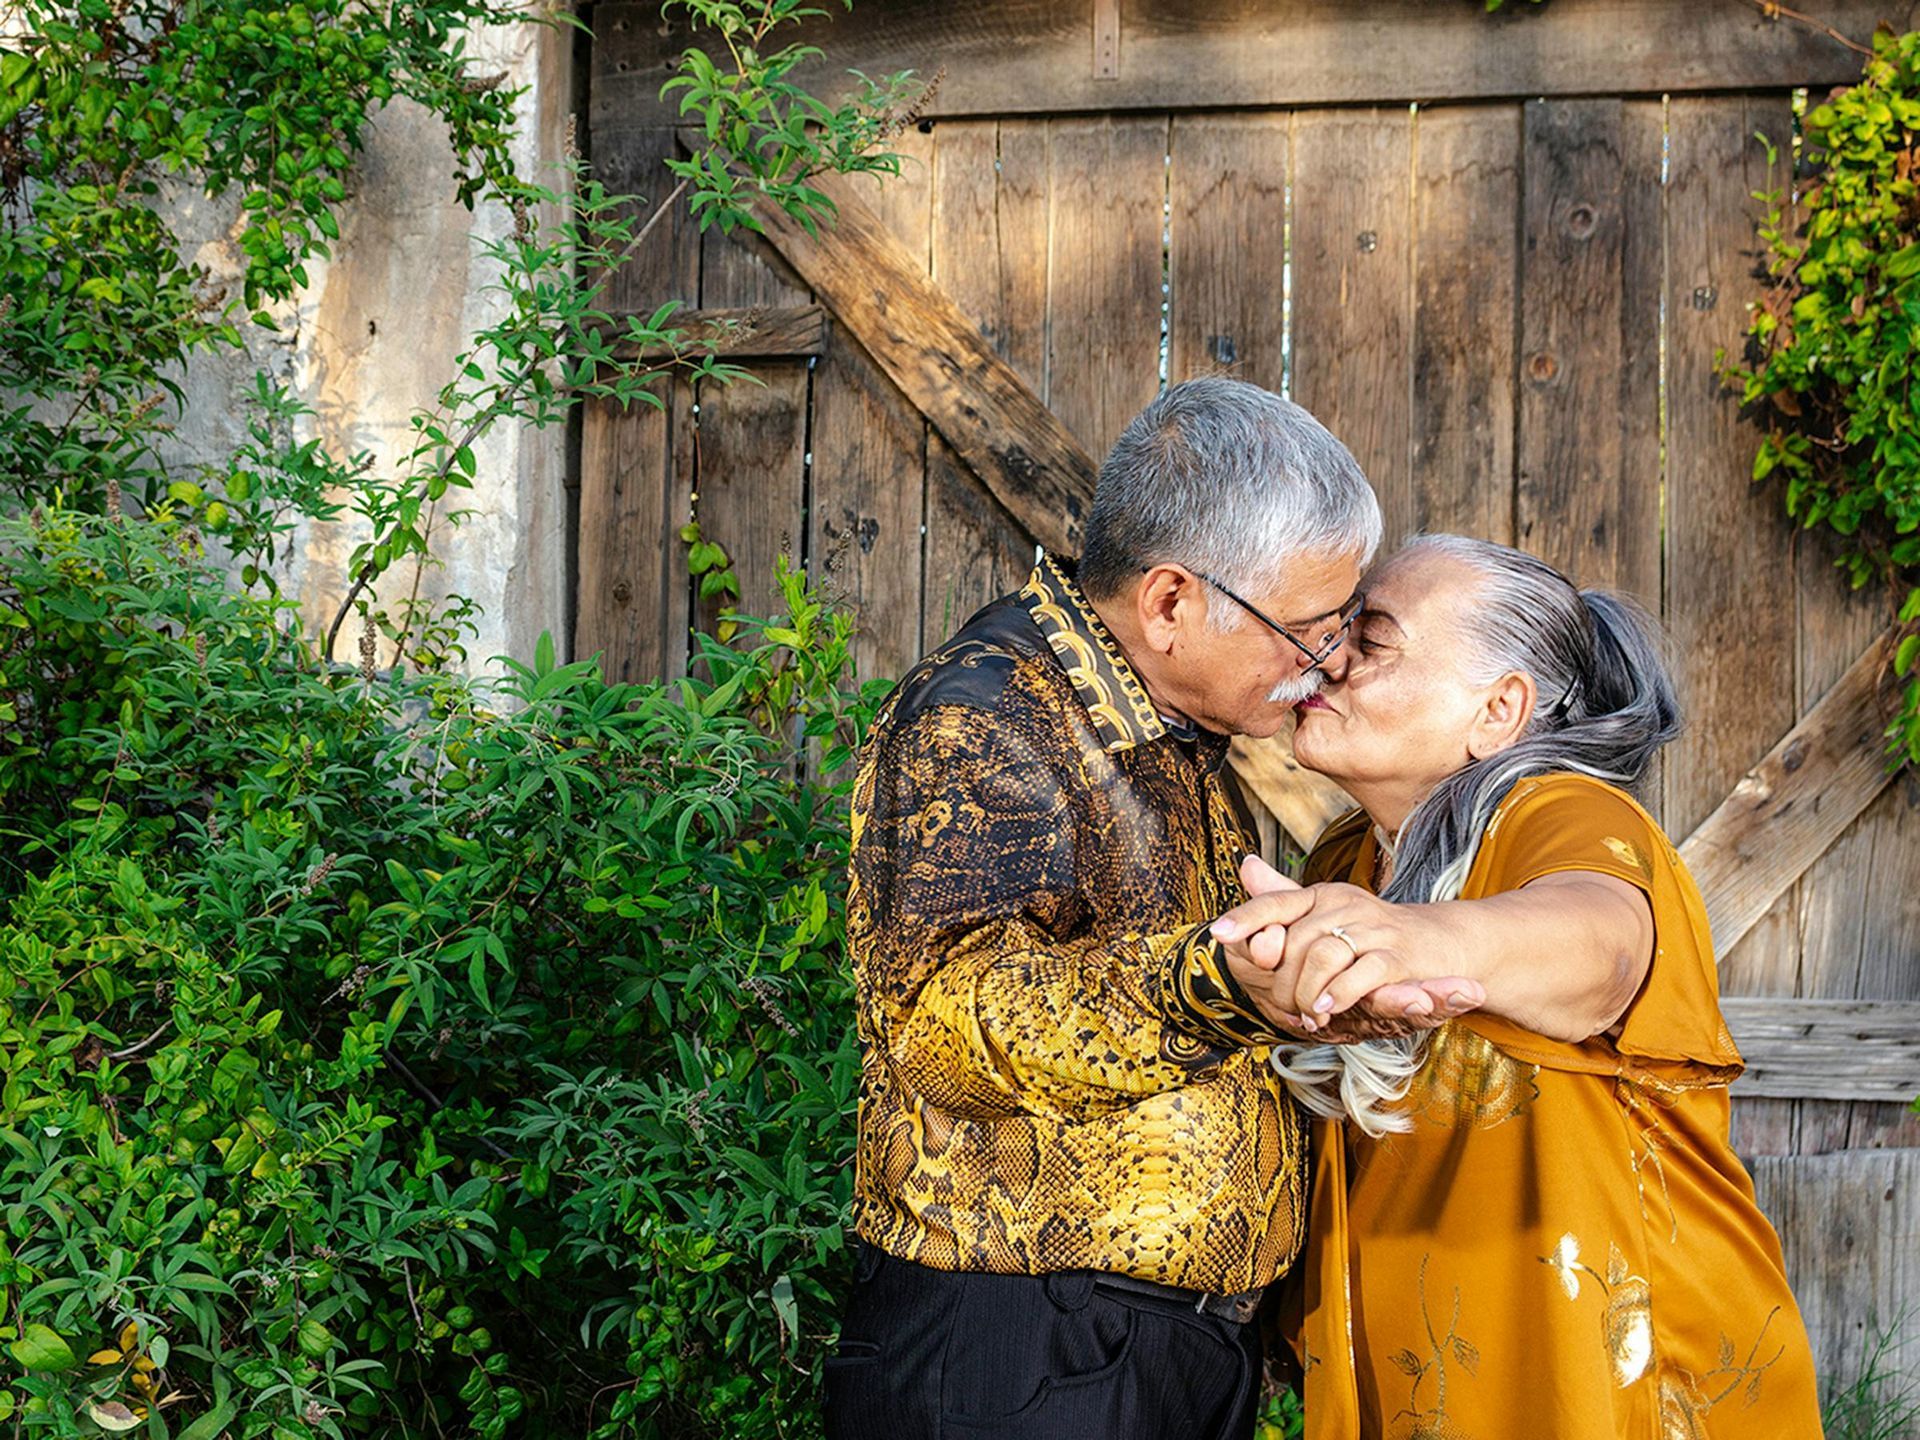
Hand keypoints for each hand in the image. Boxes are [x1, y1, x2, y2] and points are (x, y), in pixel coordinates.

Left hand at [1214, 860, 1485, 1034]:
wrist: (1438, 943)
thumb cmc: (1371, 934)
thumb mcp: (1326, 913)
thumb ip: (1285, 897)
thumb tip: (1246, 865)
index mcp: (1323, 895)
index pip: (1277, 901)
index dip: (1248, 917)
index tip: (1218, 933)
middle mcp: (1345, 904)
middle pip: (1295, 940)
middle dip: (1283, 980)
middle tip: (1282, 1008)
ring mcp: (1372, 929)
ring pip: (1323, 955)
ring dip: (1308, 991)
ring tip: (1305, 1015)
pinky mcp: (1398, 956)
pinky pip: (1361, 973)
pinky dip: (1339, 993)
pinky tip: (1326, 1009)